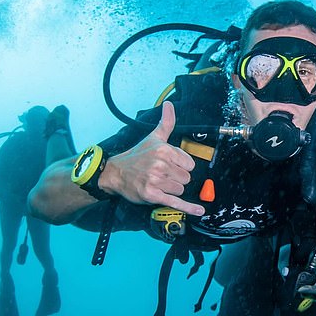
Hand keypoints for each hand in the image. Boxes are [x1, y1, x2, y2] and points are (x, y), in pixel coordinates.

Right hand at [99, 101, 204, 215]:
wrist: (115, 173)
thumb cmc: (137, 156)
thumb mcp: (153, 137)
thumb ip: (165, 122)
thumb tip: (169, 104)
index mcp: (164, 150)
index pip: (190, 164)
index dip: (181, 167)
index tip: (169, 166)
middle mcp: (160, 164)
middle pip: (186, 178)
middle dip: (176, 179)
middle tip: (161, 175)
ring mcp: (155, 180)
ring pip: (180, 189)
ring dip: (172, 190)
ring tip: (158, 184)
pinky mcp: (151, 195)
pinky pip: (176, 202)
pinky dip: (188, 208)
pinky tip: (199, 211)